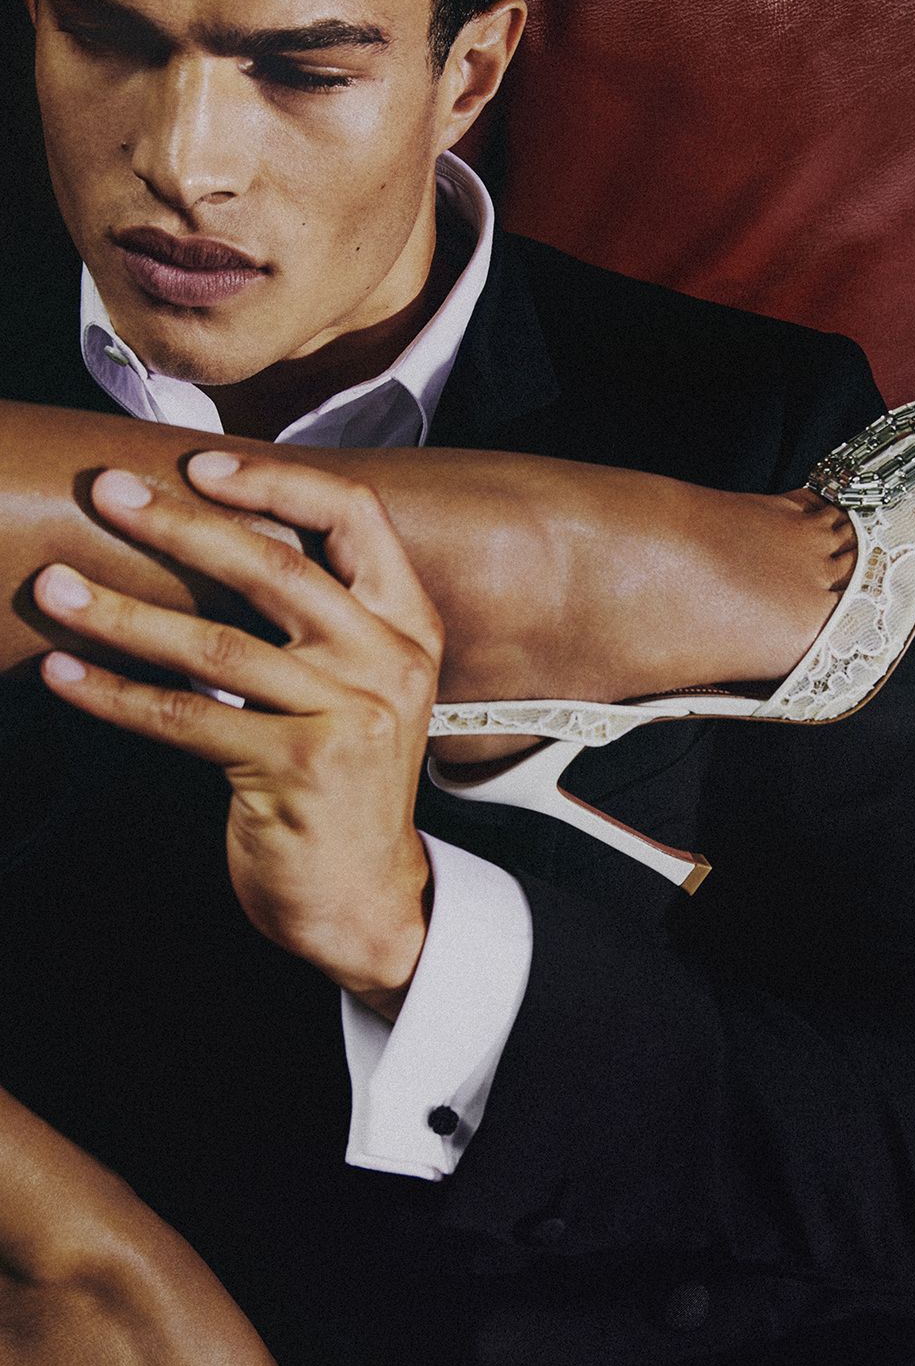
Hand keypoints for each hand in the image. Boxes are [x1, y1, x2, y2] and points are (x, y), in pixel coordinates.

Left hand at [33, 456, 443, 1010]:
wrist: (364, 899)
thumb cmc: (339, 783)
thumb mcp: (356, 688)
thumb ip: (316, 620)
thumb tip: (204, 536)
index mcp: (409, 627)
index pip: (356, 516)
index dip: (275, 480)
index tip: (198, 466)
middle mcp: (390, 663)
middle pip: (274, 568)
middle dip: (178, 524)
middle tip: (106, 494)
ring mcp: (352, 717)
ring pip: (216, 646)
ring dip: (122, 612)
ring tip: (54, 589)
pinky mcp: (302, 770)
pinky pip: (187, 717)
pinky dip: (115, 694)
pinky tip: (64, 675)